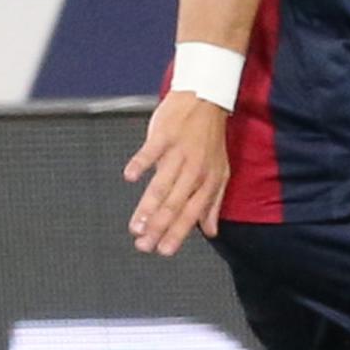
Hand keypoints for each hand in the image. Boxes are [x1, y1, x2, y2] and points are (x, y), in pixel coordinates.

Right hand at [125, 91, 231, 255]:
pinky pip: (151, 151)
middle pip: (175, 203)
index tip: (163, 250)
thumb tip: (211, 232)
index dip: (178, 233)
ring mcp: (179, 152)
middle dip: (159, 227)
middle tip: (143, 245)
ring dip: (148, 206)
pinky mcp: (165, 135)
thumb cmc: (209, 138)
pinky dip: (141, 163)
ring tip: (136, 226)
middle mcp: (195, 169)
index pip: (192, 212)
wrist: (205, 99)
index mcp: (208, 180)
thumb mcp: (220, 171)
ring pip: (162, 184)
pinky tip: (129, 177)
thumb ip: (213, 203)